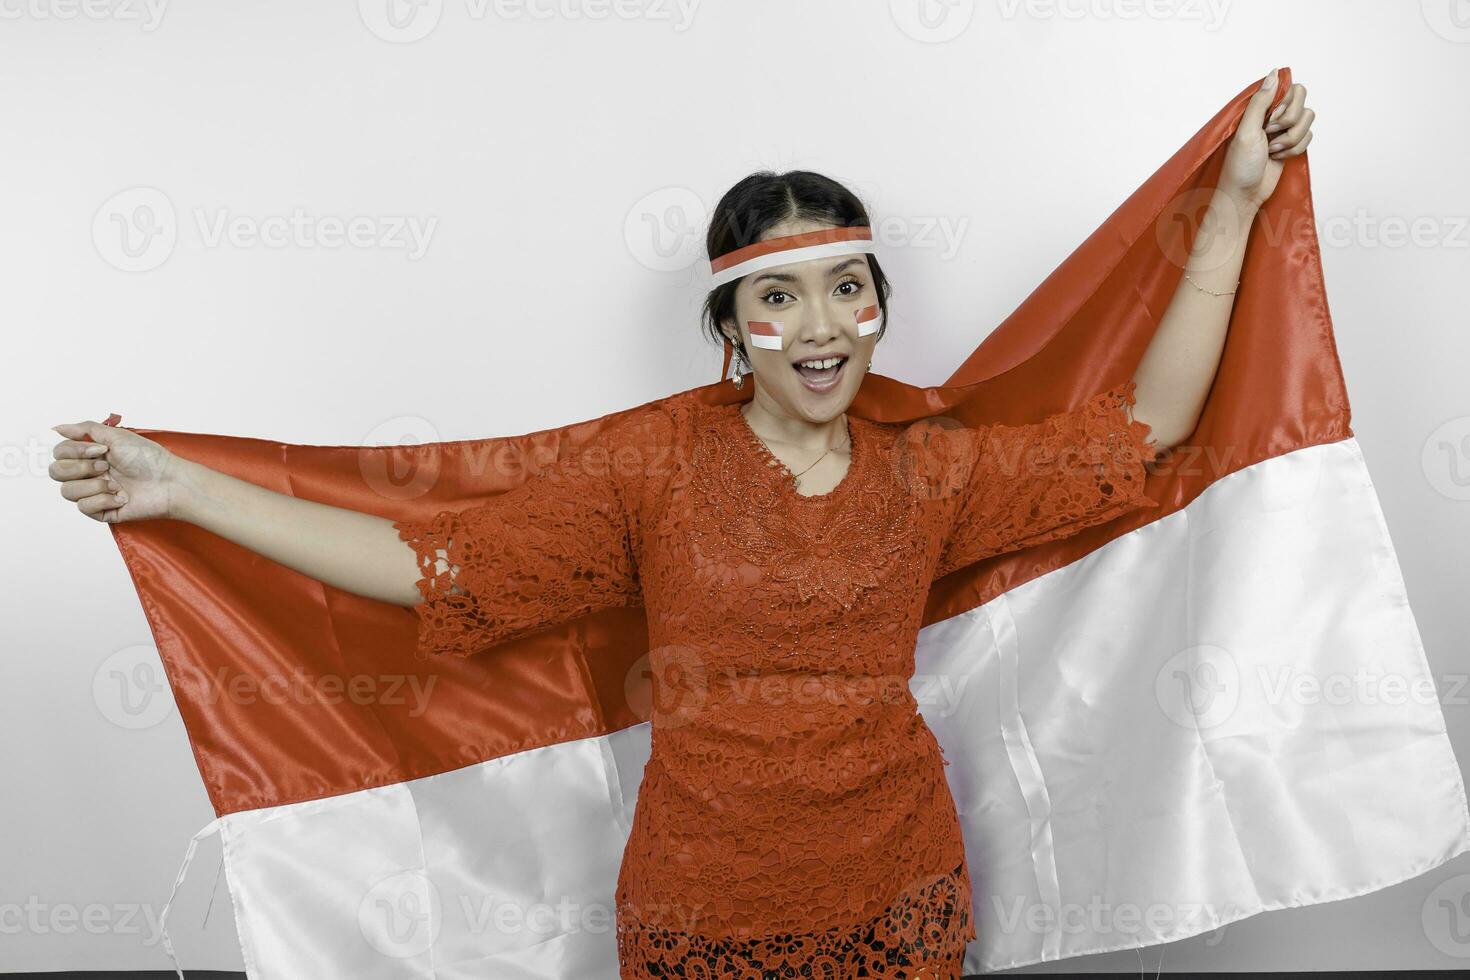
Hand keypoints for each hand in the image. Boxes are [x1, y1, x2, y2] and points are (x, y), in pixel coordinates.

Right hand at [49, 420, 178, 522]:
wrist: (169, 482)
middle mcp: (90, 473)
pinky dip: (102, 500)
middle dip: (80, 467)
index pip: (60, 453)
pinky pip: (84, 507)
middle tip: (106, 466)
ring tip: (116, 484)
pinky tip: (121, 497)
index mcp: (91, 455)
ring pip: (67, 491)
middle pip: (57, 472)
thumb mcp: (117, 436)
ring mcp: (95, 493)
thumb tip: (58, 428)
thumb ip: (86, 429)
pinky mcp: (103, 511)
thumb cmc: (149, 458)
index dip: (74, 451)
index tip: (101, 450)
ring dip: (93, 485)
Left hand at [1220, 68, 1315, 211]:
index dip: (1285, 105)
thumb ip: (1261, 101)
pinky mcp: (1291, 144)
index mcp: (1261, 107)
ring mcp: (1284, 130)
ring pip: (1308, 121)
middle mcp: (1274, 115)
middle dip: (1289, 123)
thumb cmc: (1240, 165)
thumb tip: (1275, 73)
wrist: (1245, 194)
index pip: (1290, 89)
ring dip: (1290, 139)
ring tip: (1271, 150)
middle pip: (1303, 103)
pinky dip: (1294, 150)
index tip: (1270, 120)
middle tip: (1270, 135)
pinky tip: (1277, 157)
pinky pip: (1308, 137)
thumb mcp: (1247, 130)